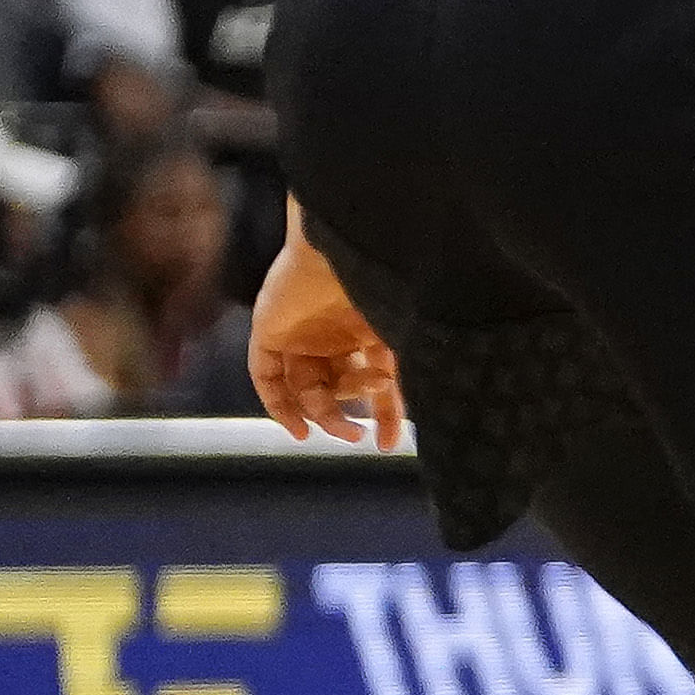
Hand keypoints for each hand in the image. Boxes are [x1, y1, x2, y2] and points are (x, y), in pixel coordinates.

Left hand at [247, 235, 404, 446]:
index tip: (388, 445)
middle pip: (334, 389)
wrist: (338, 248)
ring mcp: (298, 334)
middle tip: (357, 434)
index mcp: (367, 331)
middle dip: (344, 415)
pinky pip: (266, 376)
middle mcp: (332, 335)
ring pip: (304, 388)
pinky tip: (297, 427)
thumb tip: (429, 410)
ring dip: (320, 412)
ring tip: (332, 426)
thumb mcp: (398, 338)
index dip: (383, 414)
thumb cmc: (376, 286)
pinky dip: (277, 404)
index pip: (374, 381)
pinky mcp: (268, 331)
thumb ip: (404, 374)